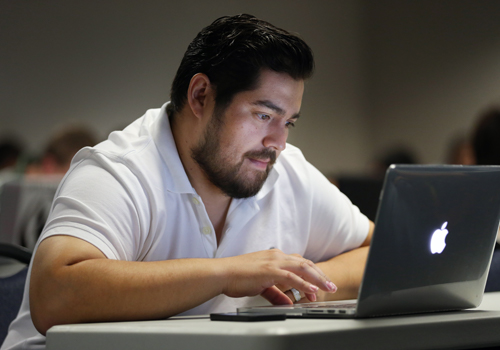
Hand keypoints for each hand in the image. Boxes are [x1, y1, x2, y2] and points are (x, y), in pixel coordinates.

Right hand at [219, 249, 336, 304]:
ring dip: (318, 279)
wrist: (223, 273)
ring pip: (303, 268)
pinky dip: (304, 283)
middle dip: (320, 275)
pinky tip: (312, 290)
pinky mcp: (270, 270)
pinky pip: (292, 277)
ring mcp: (274, 262)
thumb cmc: (237, 277)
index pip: (299, 263)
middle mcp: (277, 256)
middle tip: (331, 286)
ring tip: (328, 288)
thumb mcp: (261, 286)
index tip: (320, 285)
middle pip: (305, 263)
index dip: (312, 274)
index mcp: (274, 257)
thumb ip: (276, 294)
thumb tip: (287, 303)